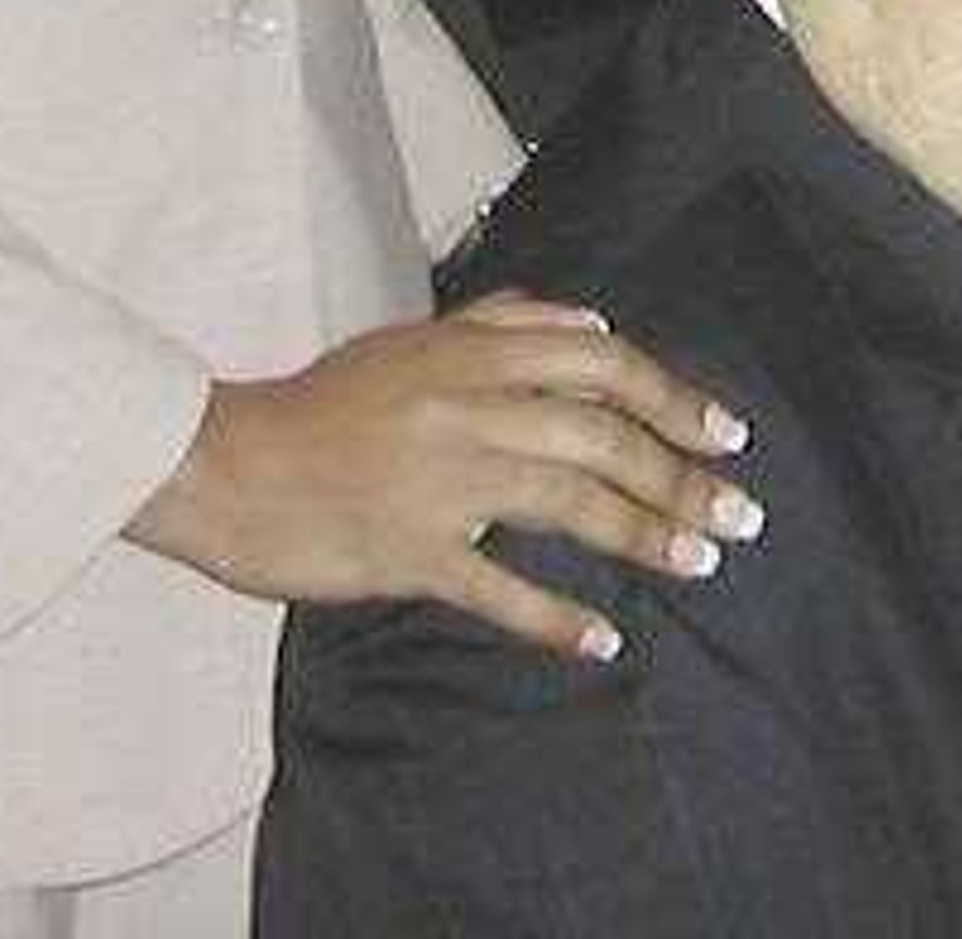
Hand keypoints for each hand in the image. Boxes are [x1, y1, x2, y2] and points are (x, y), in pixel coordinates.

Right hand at [129, 291, 758, 655]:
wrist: (220, 463)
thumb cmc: (318, 407)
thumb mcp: (409, 341)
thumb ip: (499, 323)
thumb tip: (590, 323)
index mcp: (471, 351)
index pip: (601, 363)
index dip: (673, 397)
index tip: (727, 432)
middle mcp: (467, 406)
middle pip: (603, 437)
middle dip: (684, 476)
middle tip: (741, 514)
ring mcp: (439, 480)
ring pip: (569, 503)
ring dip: (646, 535)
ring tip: (700, 562)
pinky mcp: (407, 551)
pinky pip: (498, 589)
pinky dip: (557, 618)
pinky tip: (604, 638)